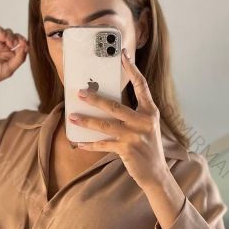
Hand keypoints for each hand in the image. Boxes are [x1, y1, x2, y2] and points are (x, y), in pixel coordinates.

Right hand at [0, 24, 28, 105]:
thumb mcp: (7, 70)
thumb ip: (18, 60)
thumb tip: (27, 48)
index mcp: (8, 58)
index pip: (20, 47)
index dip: (24, 44)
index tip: (26, 45)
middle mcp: (1, 50)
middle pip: (15, 38)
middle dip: (19, 38)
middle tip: (17, 43)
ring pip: (6, 32)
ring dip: (10, 35)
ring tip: (9, 42)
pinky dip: (1, 30)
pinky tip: (3, 37)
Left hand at [68, 48, 169, 188]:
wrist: (156, 173)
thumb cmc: (148, 147)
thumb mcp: (145, 127)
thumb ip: (132, 115)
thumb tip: (105, 105)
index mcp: (150, 112)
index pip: (142, 86)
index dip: (132, 69)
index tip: (123, 55)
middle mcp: (143, 121)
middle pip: (114, 106)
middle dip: (95, 98)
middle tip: (79, 92)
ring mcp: (135, 136)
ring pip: (105, 125)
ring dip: (86, 121)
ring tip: (72, 117)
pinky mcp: (127, 150)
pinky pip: (103, 145)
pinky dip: (90, 145)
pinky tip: (79, 143)